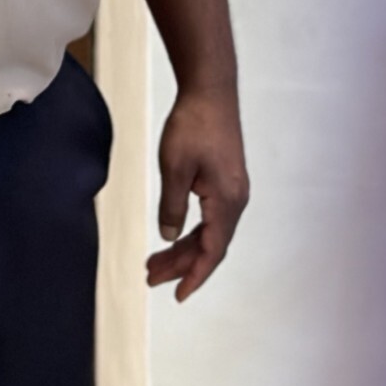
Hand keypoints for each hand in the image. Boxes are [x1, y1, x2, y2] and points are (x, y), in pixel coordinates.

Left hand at [146, 87, 249, 301]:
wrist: (210, 91)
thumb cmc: (194, 124)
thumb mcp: (175, 168)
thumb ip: (171, 206)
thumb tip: (169, 236)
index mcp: (227, 201)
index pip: (212, 251)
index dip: (195, 275)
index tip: (177, 295)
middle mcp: (235, 199)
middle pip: (209, 244)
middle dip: (181, 263)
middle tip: (150, 275)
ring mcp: (232, 189)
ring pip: (209, 230)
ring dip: (183, 246)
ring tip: (154, 260)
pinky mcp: (225, 179)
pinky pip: (210, 215)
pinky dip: (190, 228)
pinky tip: (173, 232)